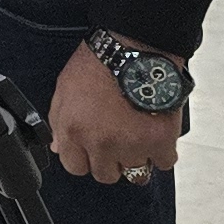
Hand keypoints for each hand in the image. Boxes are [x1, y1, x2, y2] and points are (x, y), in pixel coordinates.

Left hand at [47, 43, 183, 186]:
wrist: (134, 47)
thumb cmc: (99, 64)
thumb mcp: (64, 90)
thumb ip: (59, 123)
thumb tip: (59, 148)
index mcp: (74, 132)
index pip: (75, 168)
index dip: (85, 157)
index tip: (93, 148)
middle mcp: (101, 144)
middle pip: (106, 175)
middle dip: (111, 159)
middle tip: (118, 138)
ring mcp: (132, 146)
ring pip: (136, 172)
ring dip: (138, 155)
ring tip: (138, 131)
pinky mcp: (161, 142)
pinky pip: (164, 162)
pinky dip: (162, 151)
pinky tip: (155, 132)